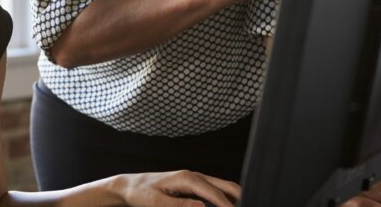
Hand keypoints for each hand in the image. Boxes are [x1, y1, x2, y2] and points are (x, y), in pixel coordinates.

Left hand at [111, 170, 240, 206]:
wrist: (130, 186)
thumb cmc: (141, 193)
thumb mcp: (157, 202)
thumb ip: (179, 206)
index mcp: (186, 178)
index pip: (214, 192)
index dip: (228, 206)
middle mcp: (194, 176)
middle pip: (226, 186)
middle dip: (240, 198)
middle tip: (249, 206)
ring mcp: (196, 181)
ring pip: (223, 188)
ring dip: (234, 199)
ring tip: (244, 206)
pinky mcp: (195, 187)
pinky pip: (215, 193)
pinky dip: (225, 201)